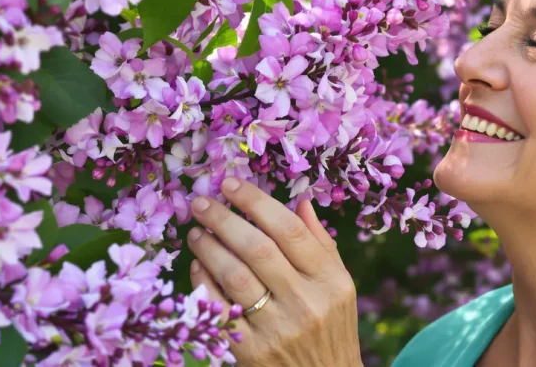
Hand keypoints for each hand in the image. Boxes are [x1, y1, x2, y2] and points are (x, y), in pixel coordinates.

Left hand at [187, 177, 361, 366]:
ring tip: (195, 231)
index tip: (231, 184)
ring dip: (208, 247)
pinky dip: (203, 283)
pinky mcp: (250, 352)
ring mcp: (277, 328)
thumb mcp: (340, 285)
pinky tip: (198, 265)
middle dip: (224, 219)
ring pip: (234, 276)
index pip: (290, 231)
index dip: (257, 202)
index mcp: (331, 280)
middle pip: (258, 249)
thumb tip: (301, 201)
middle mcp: (306, 302)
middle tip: (202, 201)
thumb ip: (320, 244)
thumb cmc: (332, 327)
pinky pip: (218, 309)